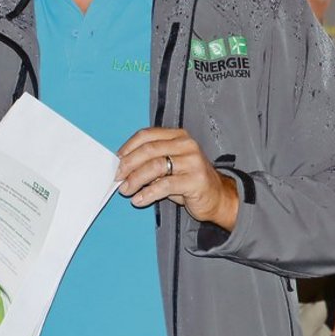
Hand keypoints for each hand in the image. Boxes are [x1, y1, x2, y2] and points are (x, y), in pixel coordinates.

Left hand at [116, 127, 238, 230]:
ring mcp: (192, 161)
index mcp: (178, 136)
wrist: (218, 197)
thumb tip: (123, 168)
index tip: (116, 161)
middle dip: (129, 164)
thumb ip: (151, 162)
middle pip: (149, 149)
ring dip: (136, 179)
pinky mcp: (195, 180)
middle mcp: (186, 145)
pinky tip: (139, 200)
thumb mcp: (170, 166)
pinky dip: (148, 193)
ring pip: (155, 166)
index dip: (128, 147)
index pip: (147, 135)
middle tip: (117, 177)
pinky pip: (165, 185)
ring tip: (126, 190)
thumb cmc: (189, 181)